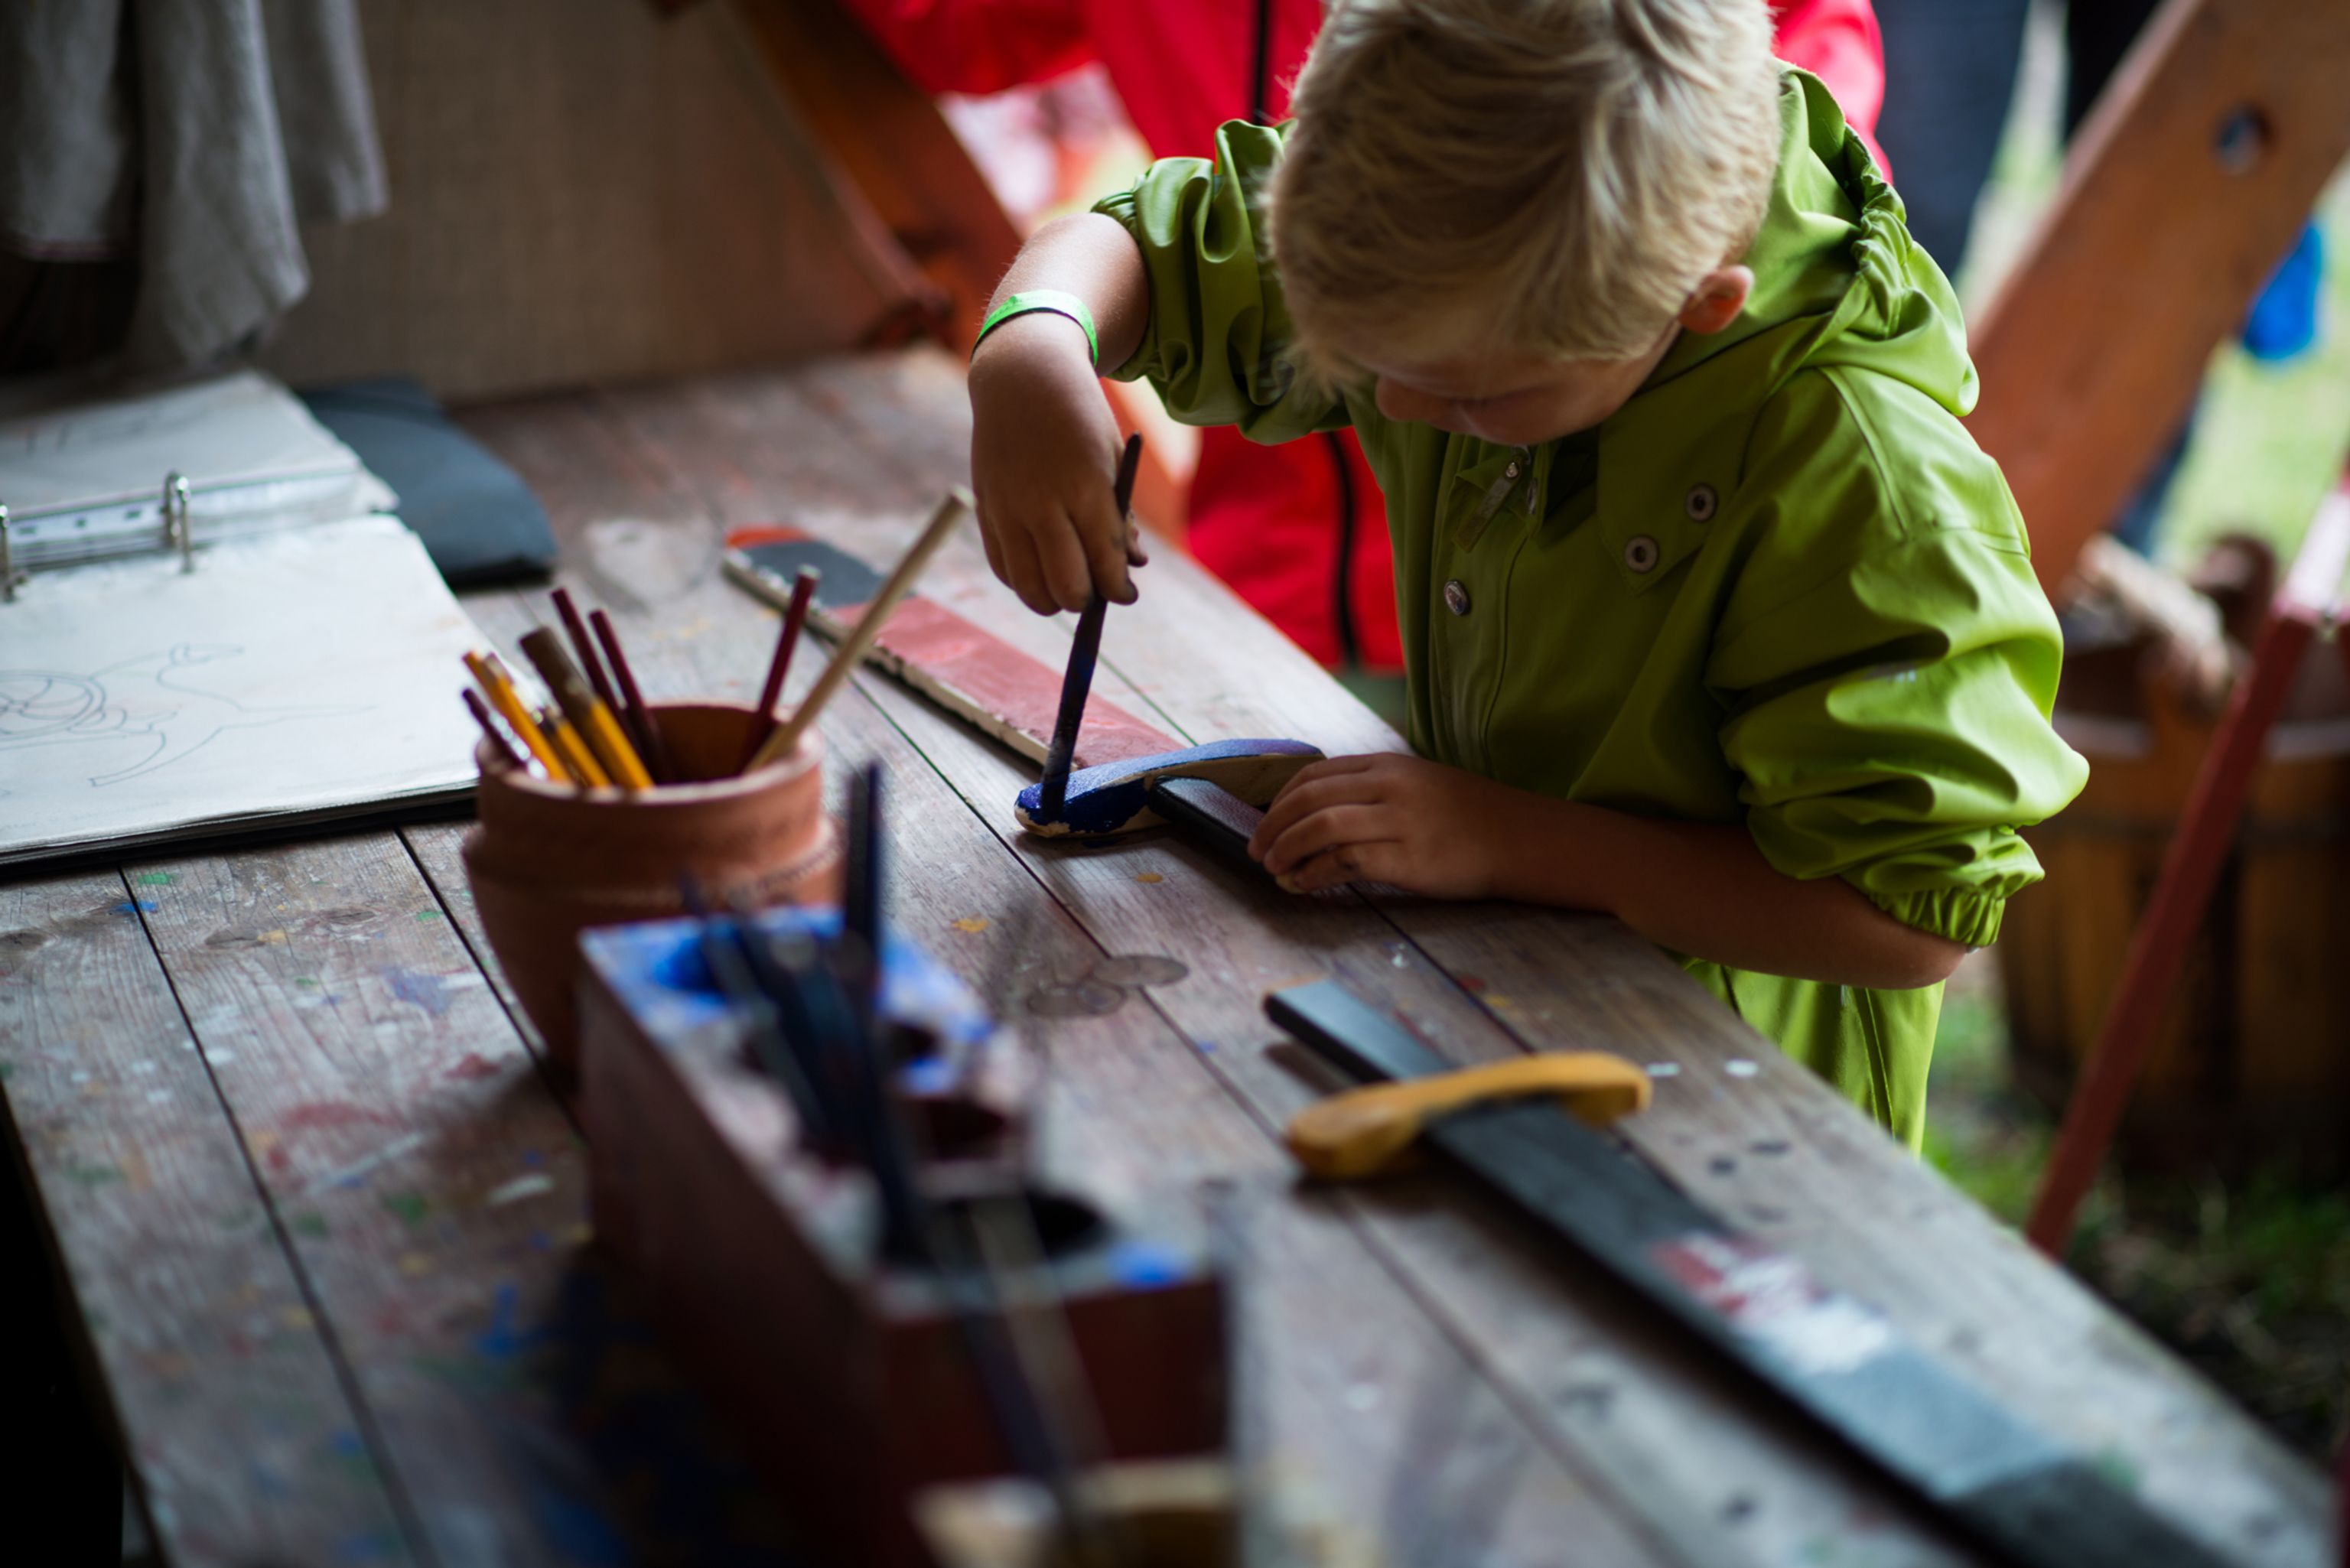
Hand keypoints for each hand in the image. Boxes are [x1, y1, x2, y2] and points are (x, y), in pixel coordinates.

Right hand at [968, 313, 1147, 613]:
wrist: (1023, 377)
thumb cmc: (1080, 419)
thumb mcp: (1114, 461)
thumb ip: (1121, 517)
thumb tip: (1133, 566)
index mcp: (1086, 489)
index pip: (1106, 565)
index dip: (1120, 590)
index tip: (1127, 594)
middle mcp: (1043, 504)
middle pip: (1067, 586)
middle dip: (1087, 600)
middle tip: (1097, 592)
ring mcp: (1009, 509)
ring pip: (1029, 587)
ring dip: (1053, 601)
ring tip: (1068, 590)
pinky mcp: (986, 510)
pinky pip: (1003, 568)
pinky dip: (1023, 582)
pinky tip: (1040, 574)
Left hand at [1247, 754, 1524, 898]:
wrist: (1520, 840)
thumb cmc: (1469, 817)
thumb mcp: (1419, 785)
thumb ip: (1374, 789)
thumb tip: (1320, 812)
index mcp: (1389, 765)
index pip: (1316, 775)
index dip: (1282, 800)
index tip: (1266, 821)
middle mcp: (1391, 786)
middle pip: (1311, 798)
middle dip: (1273, 825)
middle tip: (1256, 849)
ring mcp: (1400, 820)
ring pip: (1321, 826)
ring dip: (1287, 848)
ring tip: (1272, 868)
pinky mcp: (1408, 858)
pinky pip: (1345, 862)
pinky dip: (1314, 873)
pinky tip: (1302, 884)